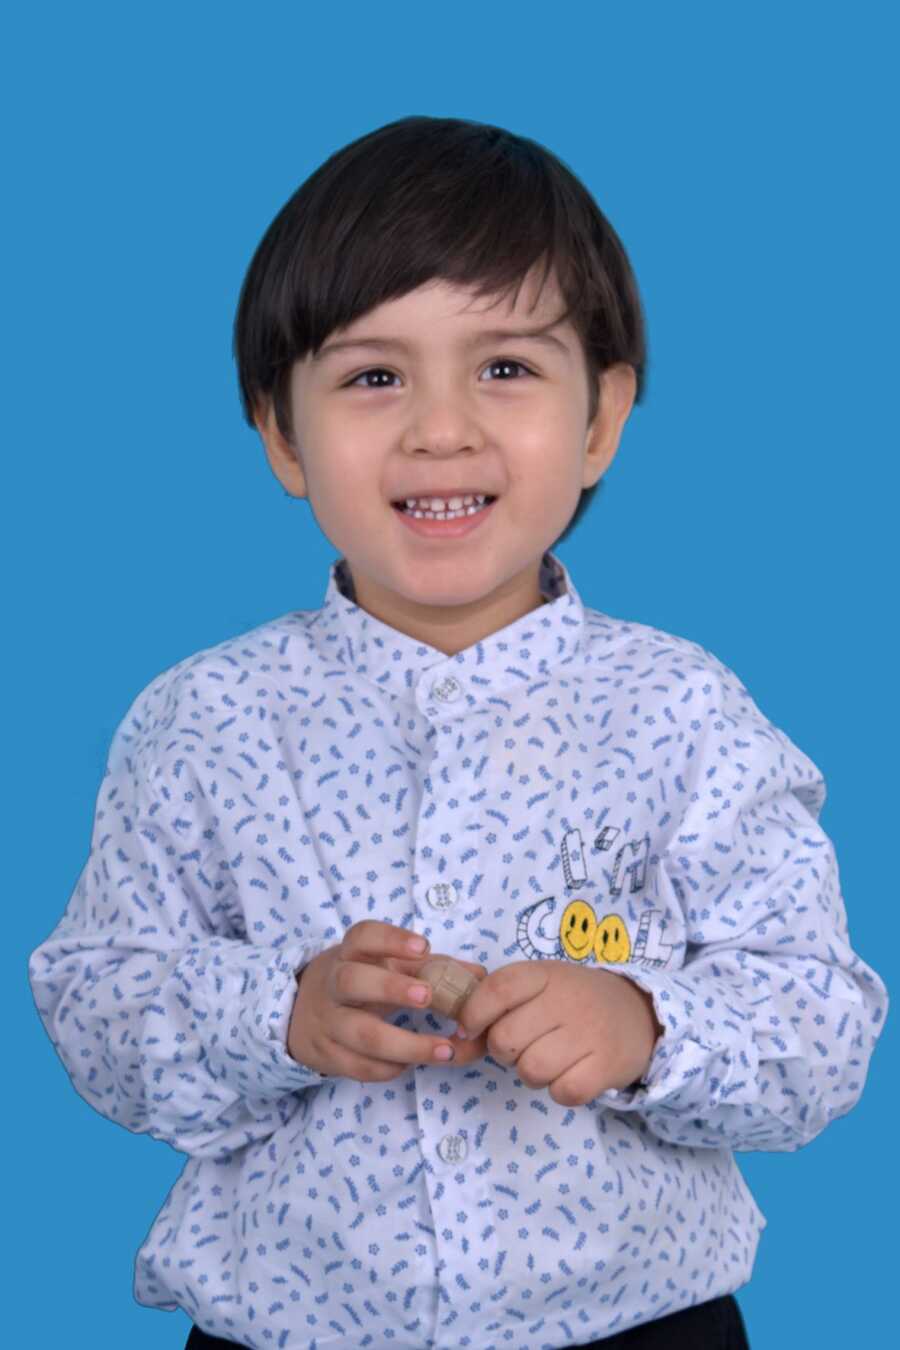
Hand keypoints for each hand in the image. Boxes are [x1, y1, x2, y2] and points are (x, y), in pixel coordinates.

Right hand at [287, 920, 487, 1081]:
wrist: (300, 1009)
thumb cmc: (360, 981)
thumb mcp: (387, 966)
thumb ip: (432, 968)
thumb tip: (480, 976)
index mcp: (350, 954)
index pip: (363, 937)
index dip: (391, 940)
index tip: (423, 947)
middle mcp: (334, 984)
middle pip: (353, 981)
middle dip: (391, 988)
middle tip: (427, 997)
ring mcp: (327, 1021)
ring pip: (360, 1033)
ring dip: (406, 1044)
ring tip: (445, 1050)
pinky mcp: (326, 1055)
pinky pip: (358, 1066)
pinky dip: (389, 1068)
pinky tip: (412, 1064)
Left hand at [455, 960, 663, 1105]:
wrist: (639, 1013)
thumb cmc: (575, 1001)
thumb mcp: (541, 986)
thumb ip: (499, 1002)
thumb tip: (457, 1038)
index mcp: (545, 974)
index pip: (498, 988)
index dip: (473, 1014)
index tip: (469, 1030)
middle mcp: (567, 1000)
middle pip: (506, 1039)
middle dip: (505, 1051)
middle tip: (524, 1045)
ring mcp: (590, 1032)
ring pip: (531, 1070)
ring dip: (532, 1073)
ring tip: (549, 1059)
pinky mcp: (607, 1066)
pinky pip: (563, 1092)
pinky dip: (560, 1090)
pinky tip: (570, 1073)